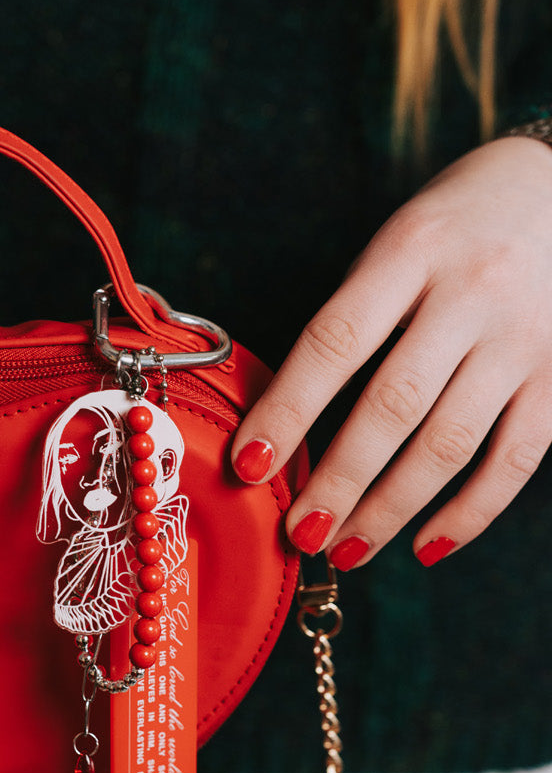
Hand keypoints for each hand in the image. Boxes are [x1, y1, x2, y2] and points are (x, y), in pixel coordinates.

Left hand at [231, 137, 551, 566]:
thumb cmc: (460, 224)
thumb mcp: (401, 241)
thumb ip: (357, 316)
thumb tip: (289, 420)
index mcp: (412, 250)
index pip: (335, 340)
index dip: (288, 409)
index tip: (248, 465)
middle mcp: (473, 293)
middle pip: (394, 405)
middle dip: (339, 480)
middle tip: (299, 532)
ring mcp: (525, 337)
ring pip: (450, 443)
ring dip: (391, 509)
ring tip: (346, 549)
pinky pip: (515, 461)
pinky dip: (469, 513)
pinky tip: (426, 545)